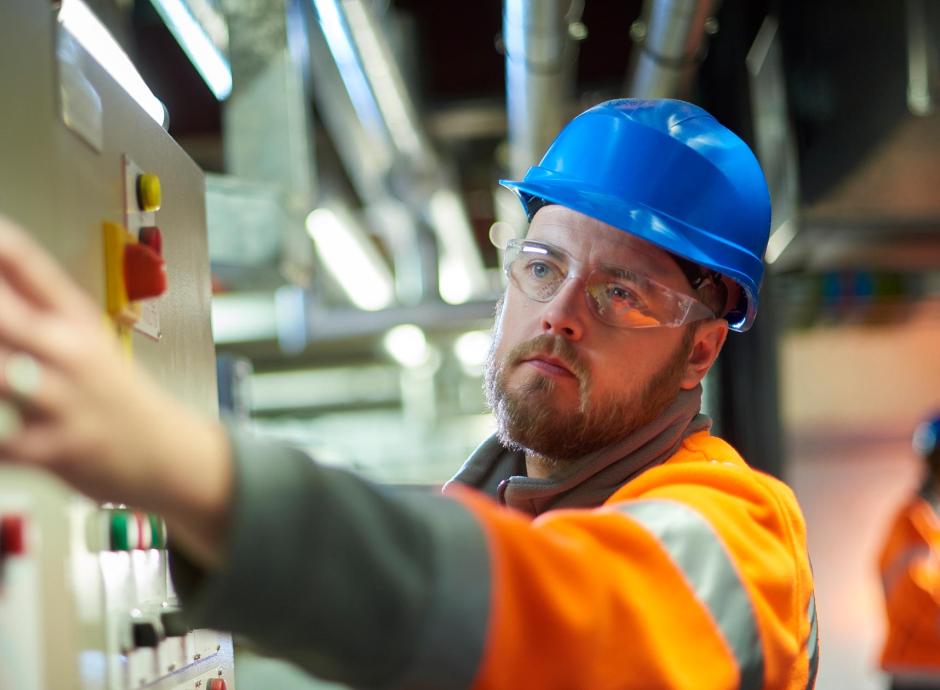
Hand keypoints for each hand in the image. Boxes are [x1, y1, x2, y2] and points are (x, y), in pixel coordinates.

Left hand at [0, 215, 231, 564]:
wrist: (166, 450)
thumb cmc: (112, 392)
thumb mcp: (81, 336)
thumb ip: (30, 301)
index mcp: (73, 318)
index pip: (25, 263)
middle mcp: (69, 352)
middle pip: (8, 316)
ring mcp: (65, 399)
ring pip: (6, 378)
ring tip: (1, 369)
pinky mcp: (61, 447)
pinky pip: (10, 446)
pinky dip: (2, 445)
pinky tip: (4, 442)